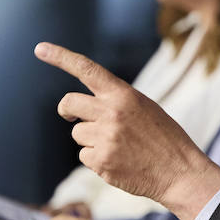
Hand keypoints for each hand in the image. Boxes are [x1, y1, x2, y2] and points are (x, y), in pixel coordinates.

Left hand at [34, 41, 219, 219]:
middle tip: (71, 116)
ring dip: (90, 140)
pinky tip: (119, 162)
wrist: (179, 171)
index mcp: (123, 94)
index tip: (40, 48)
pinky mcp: (100, 161)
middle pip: (69, 103)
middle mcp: (111, 112)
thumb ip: (115, 102)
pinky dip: (97, 160)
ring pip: (78, 133)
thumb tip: (85, 109)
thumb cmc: (163, 138)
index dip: (60, 57)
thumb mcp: (144, 107)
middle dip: (68, 111)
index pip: (86, 69)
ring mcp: (104, 137)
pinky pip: (84, 156)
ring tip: (119, 147)